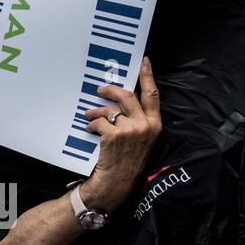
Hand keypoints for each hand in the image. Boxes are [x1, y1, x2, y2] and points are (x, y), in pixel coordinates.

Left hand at [80, 57, 162, 211]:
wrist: (118, 183)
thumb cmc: (128, 162)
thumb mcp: (141, 140)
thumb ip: (137, 120)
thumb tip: (121, 100)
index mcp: (155, 125)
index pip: (153, 95)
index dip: (148, 76)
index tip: (144, 61)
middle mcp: (145, 126)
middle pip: (127, 96)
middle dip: (111, 91)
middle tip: (100, 90)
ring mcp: (130, 130)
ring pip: (109, 110)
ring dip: (96, 111)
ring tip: (89, 116)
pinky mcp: (114, 136)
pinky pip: (99, 121)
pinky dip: (91, 124)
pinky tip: (90, 130)